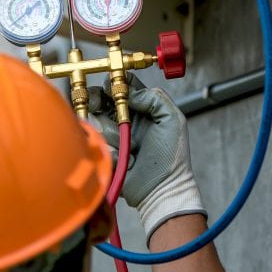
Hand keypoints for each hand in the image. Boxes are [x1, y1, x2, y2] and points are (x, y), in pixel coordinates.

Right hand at [88, 85, 205, 239]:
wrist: (161, 190)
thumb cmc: (172, 158)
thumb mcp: (173, 120)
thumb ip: (155, 99)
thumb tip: (133, 93)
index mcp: (146, 110)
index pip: (128, 87)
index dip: (118, 81)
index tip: (112, 82)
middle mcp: (130, 119)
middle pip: (107, 99)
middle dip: (101, 97)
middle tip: (99, 101)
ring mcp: (117, 135)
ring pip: (100, 118)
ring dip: (108, 125)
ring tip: (124, 139)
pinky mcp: (106, 151)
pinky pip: (98, 139)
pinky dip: (109, 143)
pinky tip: (122, 153)